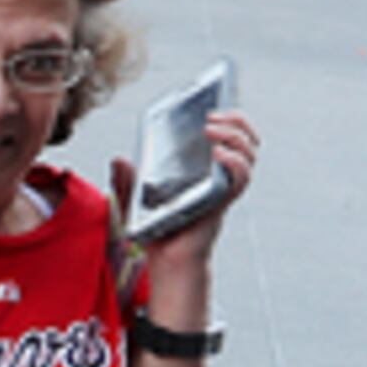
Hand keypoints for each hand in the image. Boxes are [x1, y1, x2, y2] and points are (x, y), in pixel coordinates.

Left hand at [111, 108, 259, 296]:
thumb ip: (127, 181)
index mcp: (203, 169)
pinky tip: (218, 154)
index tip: (212, 104)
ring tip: (212, 128)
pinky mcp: (223, 202)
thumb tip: (118, 159)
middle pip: (246, 139)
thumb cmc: (157, 233)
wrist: (166, 262)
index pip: (228, 136)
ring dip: (235, 135)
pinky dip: (235, 161)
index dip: (230, 117)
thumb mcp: (134, 202)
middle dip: (236, 120)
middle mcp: (218, 175)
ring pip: (249, 153)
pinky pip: (241, 178)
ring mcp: (223, 187)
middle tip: (211, 116)